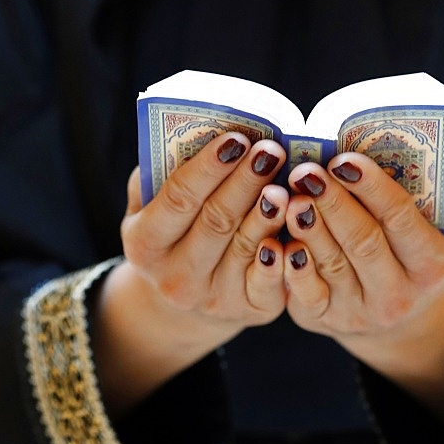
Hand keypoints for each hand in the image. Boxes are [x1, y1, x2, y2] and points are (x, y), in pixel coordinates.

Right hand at [92, 133, 289, 415]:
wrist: (187, 289)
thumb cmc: (176, 224)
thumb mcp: (153, 201)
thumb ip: (165, 170)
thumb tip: (200, 132)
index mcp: (144, 242)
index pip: (177, 199)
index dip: (208, 168)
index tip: (236, 138)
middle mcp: (174, 277)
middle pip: (215, 221)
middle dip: (246, 182)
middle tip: (271, 150)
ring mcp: (212, 299)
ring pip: (246, 248)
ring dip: (270, 213)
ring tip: (287, 183)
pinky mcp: (250, 311)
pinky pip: (272, 283)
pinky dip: (286, 255)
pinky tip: (298, 226)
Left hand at [282, 154, 443, 426]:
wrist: (396, 311)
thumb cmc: (413, 244)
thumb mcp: (439, 223)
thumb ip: (430, 189)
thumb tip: (399, 145)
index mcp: (433, 263)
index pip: (401, 218)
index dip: (372, 187)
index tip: (343, 160)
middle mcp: (400, 294)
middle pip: (363, 242)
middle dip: (333, 203)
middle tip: (307, 171)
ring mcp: (360, 312)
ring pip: (330, 264)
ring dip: (308, 227)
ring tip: (289, 196)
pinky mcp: (325, 319)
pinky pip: (305, 294)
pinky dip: (291, 267)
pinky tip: (278, 240)